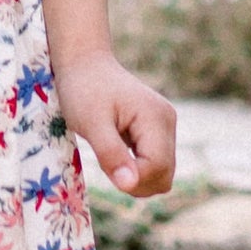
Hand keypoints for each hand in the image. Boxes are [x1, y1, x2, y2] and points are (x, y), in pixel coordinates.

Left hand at [55, 49, 175, 197]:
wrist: (84, 64)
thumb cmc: (83, 90)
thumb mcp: (91, 123)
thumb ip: (111, 154)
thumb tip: (129, 185)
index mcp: (156, 119)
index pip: (157, 167)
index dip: (133, 179)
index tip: (106, 168)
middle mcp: (168, 122)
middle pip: (164, 175)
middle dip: (135, 181)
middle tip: (106, 160)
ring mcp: (165, 126)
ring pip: (161, 173)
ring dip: (134, 175)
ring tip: (109, 152)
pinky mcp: (157, 131)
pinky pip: (153, 163)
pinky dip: (134, 167)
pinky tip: (115, 150)